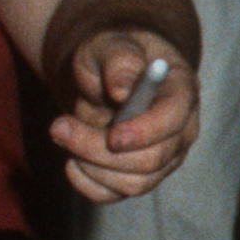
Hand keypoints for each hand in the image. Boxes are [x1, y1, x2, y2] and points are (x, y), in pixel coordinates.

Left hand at [47, 30, 199, 202]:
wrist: (105, 74)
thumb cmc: (112, 57)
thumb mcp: (110, 44)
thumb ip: (119, 60)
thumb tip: (121, 89)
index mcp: (181, 92)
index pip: (174, 120)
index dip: (145, 132)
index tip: (111, 135)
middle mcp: (180, 131)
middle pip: (152, 159)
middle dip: (100, 149)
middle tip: (58, 126)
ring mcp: (163, 158)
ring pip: (134, 184)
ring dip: (90, 165)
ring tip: (64, 133)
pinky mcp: (138, 177)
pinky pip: (114, 195)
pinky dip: (86, 182)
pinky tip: (72, 159)